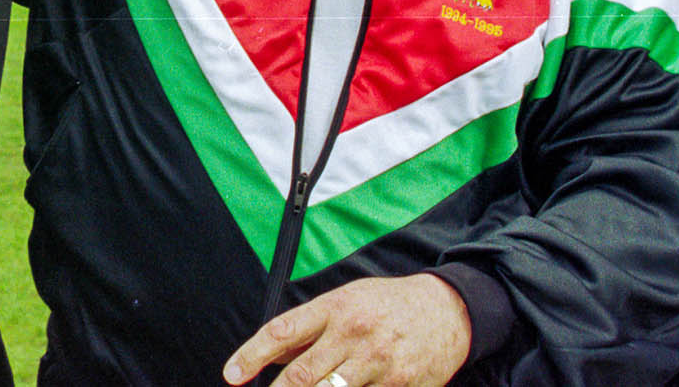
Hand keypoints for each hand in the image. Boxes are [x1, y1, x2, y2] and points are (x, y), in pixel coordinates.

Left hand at [223, 274, 471, 386]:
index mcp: (335, 307)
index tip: (231, 376)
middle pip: (304, 374)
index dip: (252, 355)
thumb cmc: (387, 304)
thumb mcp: (346, 300)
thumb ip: (309, 328)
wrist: (447, 309)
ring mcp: (379, 362)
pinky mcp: (402, 385)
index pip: (283, 331)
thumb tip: (273, 355)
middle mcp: (355, 333)